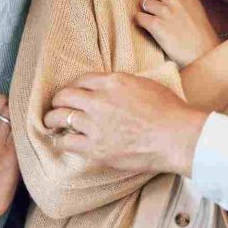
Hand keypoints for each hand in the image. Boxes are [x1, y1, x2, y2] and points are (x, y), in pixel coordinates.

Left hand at [43, 72, 207, 175]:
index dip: (75, 86)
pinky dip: (61, 140)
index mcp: (113, 82)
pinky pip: (66, 141)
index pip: (82, 79)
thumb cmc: (170, 111)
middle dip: (59, 100)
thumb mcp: (146, 85)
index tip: (74, 92)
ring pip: (60, 116)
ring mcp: (95, 124)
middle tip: (58, 106)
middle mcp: (99, 100)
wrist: (175, 136)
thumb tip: (116, 89)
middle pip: (66, 95)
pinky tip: (62, 140)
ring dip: (53, 118)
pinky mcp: (95, 147)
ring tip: (52, 122)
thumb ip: (125, 85)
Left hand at [136, 0, 220, 66]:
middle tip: (154, 11)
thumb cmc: (203, 37)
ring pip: (144, 3)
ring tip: (148, 19)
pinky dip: (139, 21)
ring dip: (144, 10)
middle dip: (153, 0)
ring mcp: (164, 11)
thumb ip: (184, 3)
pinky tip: (144, 27)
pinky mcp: (155, 25)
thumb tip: (170, 3)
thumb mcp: (198, 12)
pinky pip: (139, 17)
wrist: (203, 53)